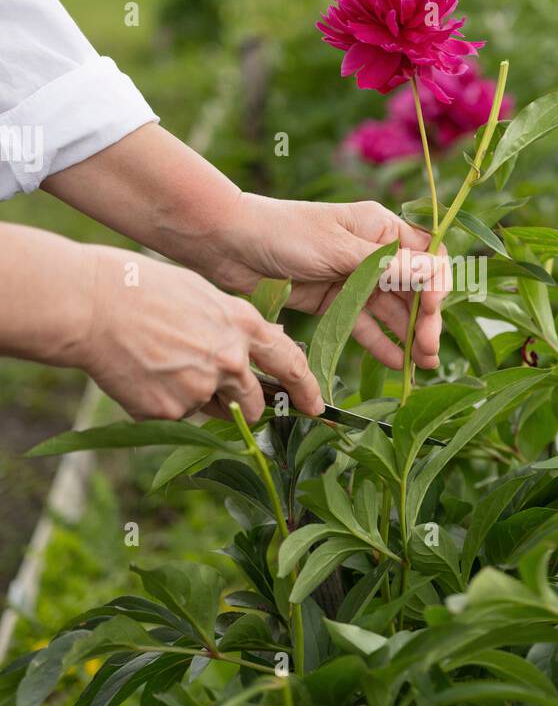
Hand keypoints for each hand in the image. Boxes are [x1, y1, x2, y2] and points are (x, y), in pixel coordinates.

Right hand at [77, 247, 323, 421]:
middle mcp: (230, 360)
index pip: (290, 363)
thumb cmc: (142, 289)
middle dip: (248, 405)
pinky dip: (164, 403)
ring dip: (204, 401)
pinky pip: (178, 416)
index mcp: (242, 325)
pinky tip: (142, 373)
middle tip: (220, 392)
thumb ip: (235, 323)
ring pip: (216, 411)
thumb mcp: (203, 294)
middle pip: (255, 402)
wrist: (92, 306)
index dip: (306, 389)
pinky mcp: (171, 411)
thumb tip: (268, 337)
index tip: (316, 407)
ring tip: (168, 368)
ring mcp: (201, 389)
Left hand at [219, 197, 450, 372]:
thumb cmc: (284, 232)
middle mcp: (373, 252)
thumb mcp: (337, 248)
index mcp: (380, 227)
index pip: (427, 256)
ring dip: (408, 335)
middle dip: (425, 319)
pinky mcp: (333, 300)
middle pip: (414, 288)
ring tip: (422, 366)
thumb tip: (432, 274)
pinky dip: (380, 341)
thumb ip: (385, 267)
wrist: (229, 244)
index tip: (432, 312)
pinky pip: (364, 323)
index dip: (436, 286)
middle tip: (429, 352)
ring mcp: (353, 278)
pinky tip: (395, 362)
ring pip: (392, 310)